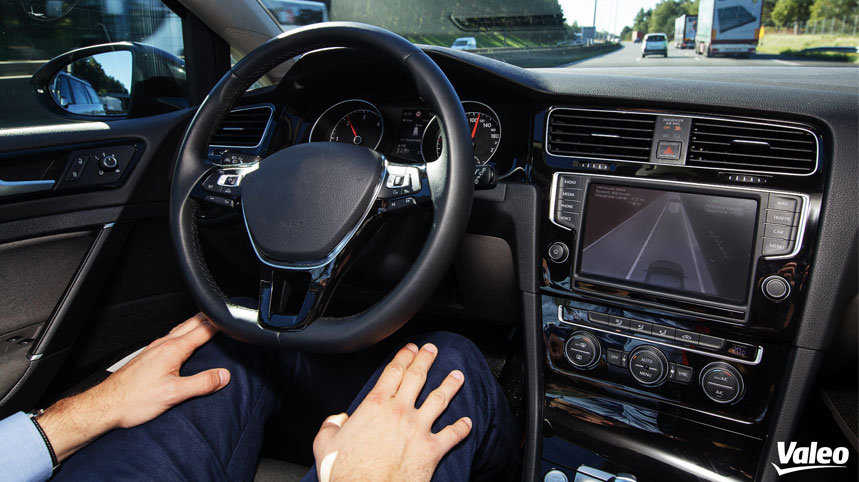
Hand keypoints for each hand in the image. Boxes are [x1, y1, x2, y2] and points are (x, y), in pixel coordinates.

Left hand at [38, 313, 229, 460]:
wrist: (106, 405)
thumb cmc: (134, 400)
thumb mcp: (174, 394)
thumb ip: (201, 384)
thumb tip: (223, 376)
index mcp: (172, 350)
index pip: (203, 330)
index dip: (220, 324)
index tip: (233, 320)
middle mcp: (163, 345)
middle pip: (192, 323)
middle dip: (210, 318)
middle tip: (225, 315)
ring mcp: (154, 349)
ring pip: (181, 328)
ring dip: (197, 323)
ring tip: (209, 322)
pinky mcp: (148, 356)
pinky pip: (172, 337)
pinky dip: (185, 333)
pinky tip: (184, 341)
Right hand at [312, 343, 472, 481]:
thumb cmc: (347, 472)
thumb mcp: (325, 444)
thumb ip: (331, 425)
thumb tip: (336, 420)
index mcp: (375, 406)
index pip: (393, 372)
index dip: (403, 357)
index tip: (410, 348)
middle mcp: (400, 412)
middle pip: (417, 378)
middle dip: (426, 360)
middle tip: (432, 350)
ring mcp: (418, 429)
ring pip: (439, 399)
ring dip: (450, 385)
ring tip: (457, 375)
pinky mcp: (432, 450)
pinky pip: (452, 435)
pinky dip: (462, 428)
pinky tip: (468, 423)